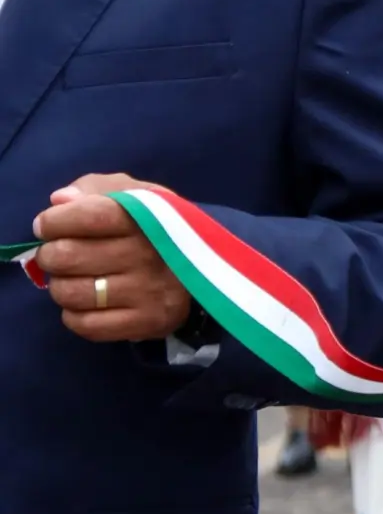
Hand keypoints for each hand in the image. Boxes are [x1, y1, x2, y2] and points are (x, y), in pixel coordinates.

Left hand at [32, 175, 196, 343]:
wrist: (205, 267)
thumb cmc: (155, 226)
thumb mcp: (135, 195)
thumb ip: (95, 188)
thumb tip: (60, 201)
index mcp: (145, 217)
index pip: (85, 215)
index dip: (53, 221)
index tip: (47, 225)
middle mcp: (148, 254)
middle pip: (65, 256)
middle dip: (51, 254)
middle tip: (62, 254)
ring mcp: (148, 292)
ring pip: (69, 293)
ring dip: (62, 286)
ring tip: (76, 279)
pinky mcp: (146, 322)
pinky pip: (84, 325)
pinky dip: (75, 315)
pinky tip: (89, 303)